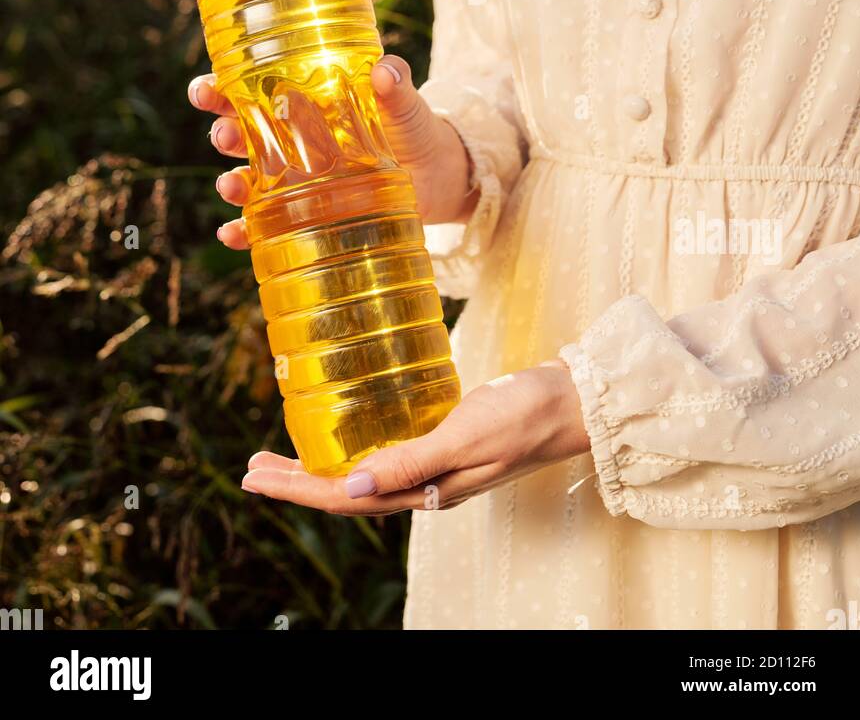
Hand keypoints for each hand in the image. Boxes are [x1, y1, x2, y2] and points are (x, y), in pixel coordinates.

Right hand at [187, 54, 475, 247]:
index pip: (251, 92)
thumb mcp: (404, 104)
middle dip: (222, 134)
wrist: (442, 175)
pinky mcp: (310, 215)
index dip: (220, 90)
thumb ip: (396, 86)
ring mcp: (299, 182)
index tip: (204, 90)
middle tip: (222, 136)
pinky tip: (233, 235)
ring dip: (231, 183)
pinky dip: (245, 232)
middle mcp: (293, 143)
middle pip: (240, 135)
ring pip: (249, 181)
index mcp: (305, 105)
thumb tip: (384, 72)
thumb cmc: (415, 128)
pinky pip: (267, 226)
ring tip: (230, 186)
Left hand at [240, 361, 589, 513]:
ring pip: (361, 474)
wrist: (568, 401)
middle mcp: (424, 484)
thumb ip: (413, 460)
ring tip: (280, 458)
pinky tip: (341, 435)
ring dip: (317, 468)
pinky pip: (386, 454)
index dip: (297, 490)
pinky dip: (353, 449)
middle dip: (295, 482)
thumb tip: (353, 486)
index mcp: (426, 490)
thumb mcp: (465, 435)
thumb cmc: (522, 414)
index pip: (345, 498)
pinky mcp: (442, 441)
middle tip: (251, 469)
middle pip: (345, 491)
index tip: (256, 478)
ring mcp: (434, 465)